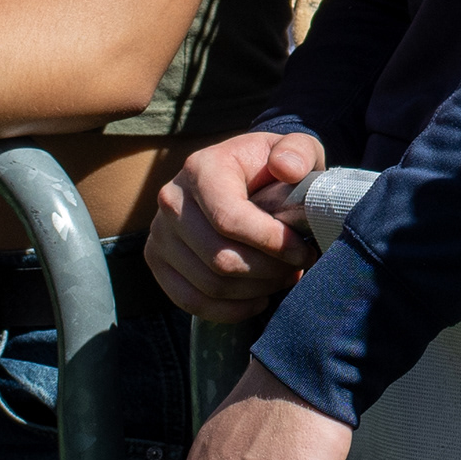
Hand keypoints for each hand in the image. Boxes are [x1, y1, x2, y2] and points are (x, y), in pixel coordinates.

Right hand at [148, 129, 325, 320]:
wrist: (242, 176)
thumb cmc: (273, 167)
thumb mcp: (295, 149)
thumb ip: (298, 152)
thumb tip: (286, 168)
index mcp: (202, 168)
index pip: (229, 218)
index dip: (271, 243)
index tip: (303, 251)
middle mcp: (172, 200)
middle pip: (220, 257)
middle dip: (268, 271)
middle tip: (296, 268)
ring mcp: (159, 233)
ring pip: (209, 284)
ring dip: (254, 291)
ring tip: (282, 278)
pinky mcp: (157, 260)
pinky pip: (191, 301)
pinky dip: (230, 310)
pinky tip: (258, 299)